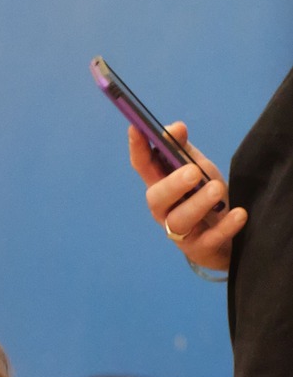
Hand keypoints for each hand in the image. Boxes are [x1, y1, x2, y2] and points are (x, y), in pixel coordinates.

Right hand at [127, 121, 245, 272]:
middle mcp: (164, 210)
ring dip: (198, 204)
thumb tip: (175, 128)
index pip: (143, 167)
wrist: (225, 235)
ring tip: (217, 189)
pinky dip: (225, 227)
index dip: (138, 148)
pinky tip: (238, 214)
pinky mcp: (200, 249)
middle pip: (156, 198)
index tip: (137, 127)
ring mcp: (180, 232)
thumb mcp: (196, 169)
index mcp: (161, 186)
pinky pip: (209, 240)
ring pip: (179, 221)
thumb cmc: (204, 196)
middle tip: (194, 172)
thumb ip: (183, 150)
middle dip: (173, 184)